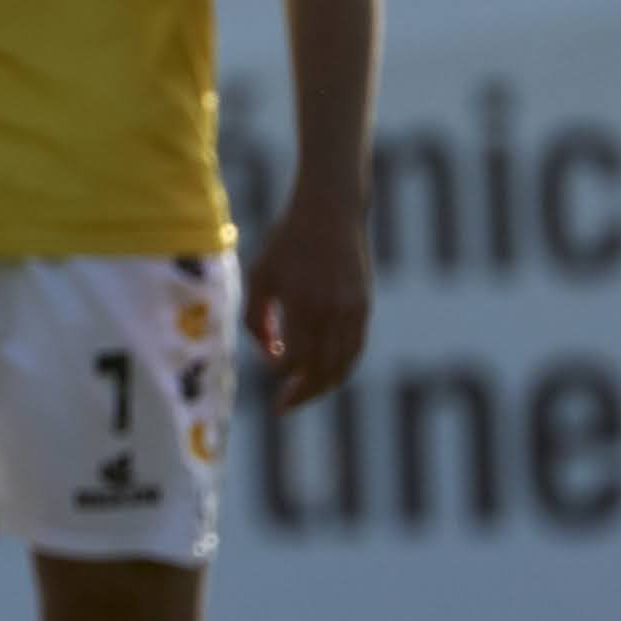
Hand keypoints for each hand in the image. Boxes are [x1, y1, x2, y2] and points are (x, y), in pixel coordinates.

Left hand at [250, 182, 372, 408]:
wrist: (331, 212)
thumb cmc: (287, 243)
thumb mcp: (260, 276)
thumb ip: (256, 319)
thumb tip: (272, 354)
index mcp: (304, 307)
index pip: (294, 361)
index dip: (279, 369)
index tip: (271, 362)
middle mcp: (333, 314)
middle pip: (321, 372)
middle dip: (302, 394)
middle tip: (283, 407)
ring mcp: (353, 311)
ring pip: (343, 365)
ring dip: (324, 386)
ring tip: (305, 394)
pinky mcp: (364, 306)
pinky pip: (355, 348)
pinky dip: (341, 366)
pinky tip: (326, 371)